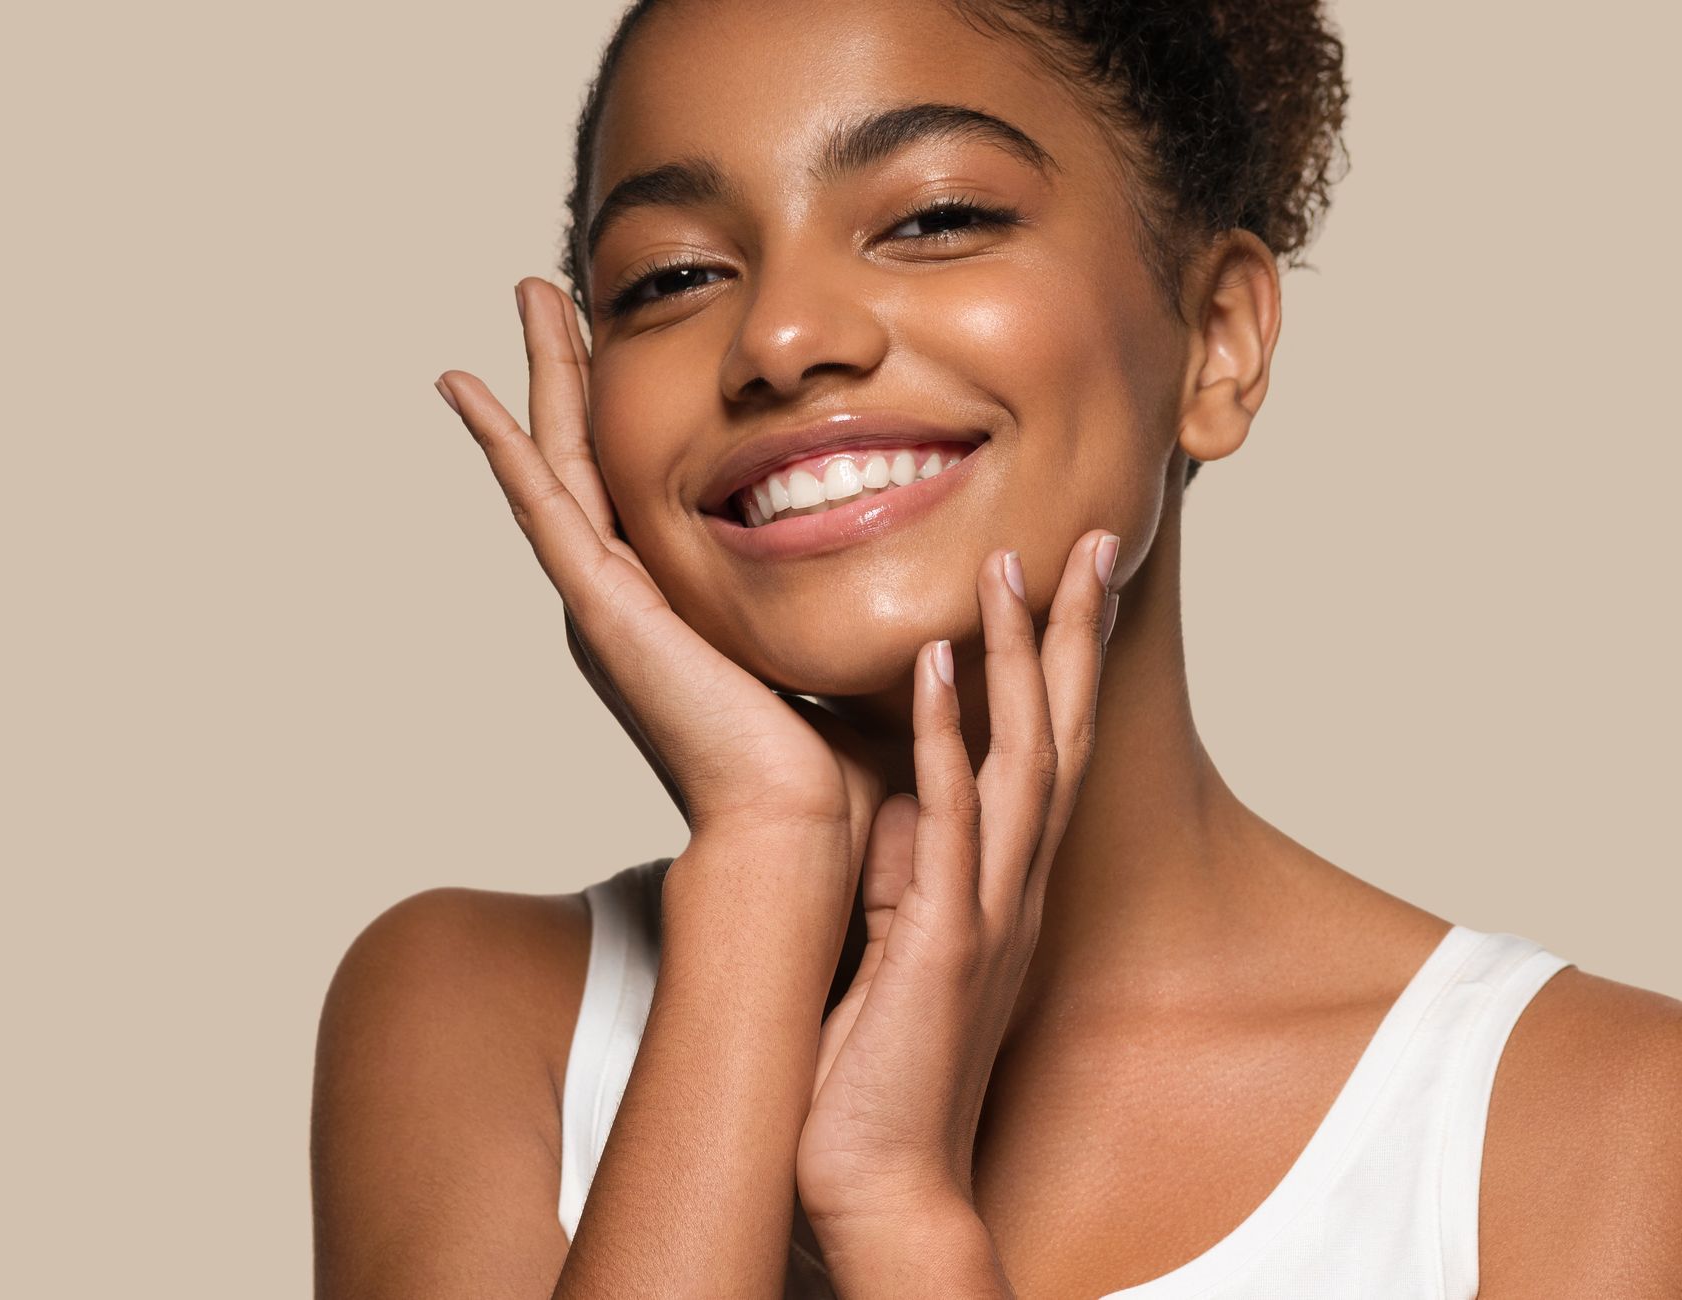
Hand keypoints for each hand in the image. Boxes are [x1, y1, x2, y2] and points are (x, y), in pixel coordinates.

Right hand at [433, 277, 886, 853]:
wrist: (799, 830)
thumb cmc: (828, 771)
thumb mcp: (833, 653)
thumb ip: (846, 603)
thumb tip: (903, 559)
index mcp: (670, 609)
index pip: (637, 481)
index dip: (624, 406)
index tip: (623, 335)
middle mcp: (623, 599)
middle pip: (586, 455)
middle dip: (571, 368)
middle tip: (552, 291)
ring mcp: (603, 600)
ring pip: (557, 460)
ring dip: (540, 375)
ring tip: (529, 295)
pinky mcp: (599, 606)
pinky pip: (541, 503)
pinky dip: (501, 443)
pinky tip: (466, 389)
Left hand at [795, 532, 1118, 1234]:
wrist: (883, 1183)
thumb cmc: (882, 1072)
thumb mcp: (902, 948)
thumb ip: (910, 871)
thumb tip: (894, 796)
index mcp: (1004, 886)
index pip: (1046, 751)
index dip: (1059, 664)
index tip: (1061, 579)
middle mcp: (1014, 888)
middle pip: (1060, 736)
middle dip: (1070, 635)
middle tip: (1084, 538)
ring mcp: (988, 913)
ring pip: (1022, 763)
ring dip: (1019, 661)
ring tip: (1010, 565)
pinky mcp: (945, 944)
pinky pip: (950, 824)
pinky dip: (948, 742)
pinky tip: (940, 669)